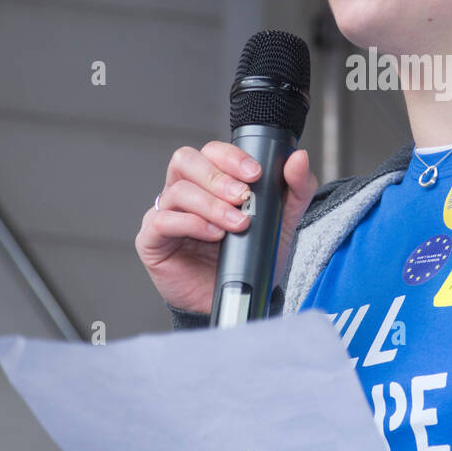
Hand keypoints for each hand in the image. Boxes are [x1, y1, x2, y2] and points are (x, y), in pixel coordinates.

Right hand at [136, 143, 317, 313]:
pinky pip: (163, 221)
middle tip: (243, 197)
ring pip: (177, 191)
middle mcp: (184, 192)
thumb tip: (298, 158)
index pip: (211, 152)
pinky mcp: (152, 240)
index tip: (255, 174)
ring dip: (211, 205)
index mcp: (210, 181)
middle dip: (218, 177)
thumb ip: (296, 188)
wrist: (239, 299)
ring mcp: (165, 214)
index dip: (231, 157)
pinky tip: (214, 235)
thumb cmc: (252, 256)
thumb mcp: (283, 221)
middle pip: (186, 160)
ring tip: (236, 224)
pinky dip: (191, 224)